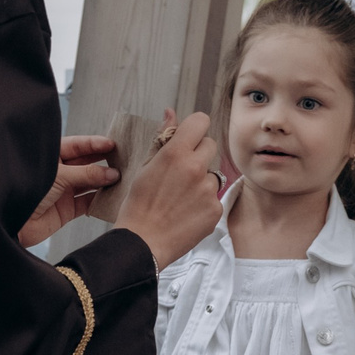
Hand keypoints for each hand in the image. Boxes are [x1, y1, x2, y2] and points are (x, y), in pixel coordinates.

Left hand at [18, 134, 121, 247]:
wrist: (11, 223)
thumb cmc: (26, 191)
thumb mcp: (59, 176)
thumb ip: (86, 174)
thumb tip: (112, 173)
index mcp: (50, 156)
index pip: (77, 146)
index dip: (95, 144)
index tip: (113, 144)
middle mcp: (58, 172)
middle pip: (86, 163)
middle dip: (104, 161)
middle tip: (123, 159)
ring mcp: (63, 191)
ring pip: (89, 183)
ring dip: (105, 181)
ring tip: (123, 177)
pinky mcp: (66, 210)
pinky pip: (88, 202)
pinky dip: (100, 200)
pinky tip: (112, 196)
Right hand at [113, 109, 224, 271]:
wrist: (142, 242)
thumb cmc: (138, 204)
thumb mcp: (145, 166)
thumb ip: (163, 138)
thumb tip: (171, 112)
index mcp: (175, 153)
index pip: (201, 121)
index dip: (194, 128)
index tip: (189, 136)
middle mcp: (195, 168)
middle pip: (210, 145)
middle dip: (199, 153)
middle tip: (182, 171)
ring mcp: (208, 190)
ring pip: (213, 173)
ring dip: (201, 180)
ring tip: (181, 197)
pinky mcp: (215, 209)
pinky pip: (214, 197)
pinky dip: (204, 202)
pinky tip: (186, 212)